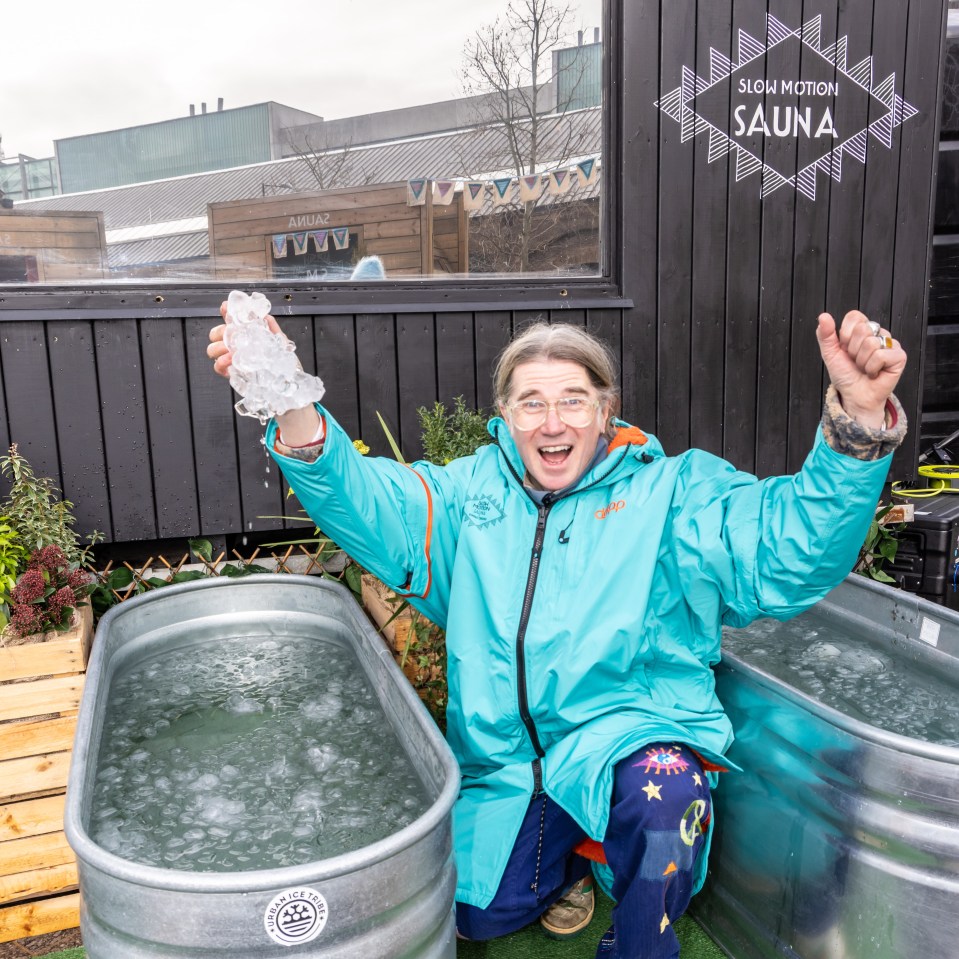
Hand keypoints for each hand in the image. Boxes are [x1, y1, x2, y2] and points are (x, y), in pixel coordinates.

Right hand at [207, 301, 283, 377]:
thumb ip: (271, 326)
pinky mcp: (229, 370)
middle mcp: (233, 343)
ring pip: (212, 348)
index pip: (229, 318)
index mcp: (242, 332)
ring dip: (219, 348)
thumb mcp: (278, 339)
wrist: (283, 374)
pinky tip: (230, 361)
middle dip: (221, 332)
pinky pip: (217, 366)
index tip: (226, 308)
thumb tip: (265, 316)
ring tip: (232, 351)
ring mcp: (229, 356)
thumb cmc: (279, 356)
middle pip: (215, 333)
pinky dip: (221, 362)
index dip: (225, 311)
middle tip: (233, 337)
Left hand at [815, 311, 905, 428]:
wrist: (854, 395)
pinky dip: (872, 368)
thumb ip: (825, 334)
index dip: (845, 335)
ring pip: (871, 343)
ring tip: (864, 368)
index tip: (845, 349)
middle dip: (853, 350)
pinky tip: (874, 373)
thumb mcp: (830, 354)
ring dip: (862, 361)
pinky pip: (881, 356)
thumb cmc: (845, 375)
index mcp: (862, 330)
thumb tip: (823, 316)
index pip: (855, 316)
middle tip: (856, 361)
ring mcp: (891, 344)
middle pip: (863, 329)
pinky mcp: (899, 356)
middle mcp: (878, 334)